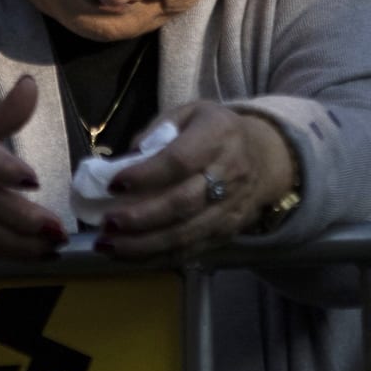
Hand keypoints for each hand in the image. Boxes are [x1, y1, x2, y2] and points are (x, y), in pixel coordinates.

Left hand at [96, 101, 297, 259]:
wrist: (264, 158)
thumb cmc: (214, 131)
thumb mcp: (189, 114)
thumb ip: (157, 130)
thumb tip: (126, 160)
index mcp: (218, 135)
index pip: (180, 160)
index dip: (146, 175)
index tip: (113, 184)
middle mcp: (229, 173)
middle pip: (182, 203)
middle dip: (140, 217)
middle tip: (107, 223)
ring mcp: (230, 208)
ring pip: (186, 234)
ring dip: (144, 245)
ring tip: (108, 245)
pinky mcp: (228, 232)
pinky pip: (191, 250)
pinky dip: (159, 257)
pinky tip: (130, 256)